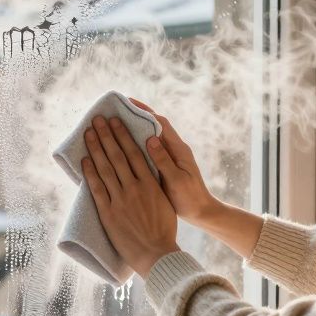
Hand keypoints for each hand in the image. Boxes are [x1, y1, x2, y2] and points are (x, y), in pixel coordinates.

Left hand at [82, 115, 180, 277]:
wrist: (157, 254)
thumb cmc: (164, 230)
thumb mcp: (164, 201)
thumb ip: (154, 184)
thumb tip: (145, 168)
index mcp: (150, 184)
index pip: (133, 153)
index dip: (122, 135)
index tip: (115, 121)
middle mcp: (134, 188)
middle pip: (117, 156)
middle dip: (106, 135)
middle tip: (98, 119)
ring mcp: (120, 200)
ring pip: (105, 168)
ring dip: (96, 148)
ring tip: (89, 133)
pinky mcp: (108, 213)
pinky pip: (97, 189)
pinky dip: (90, 173)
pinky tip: (85, 160)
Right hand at [128, 98, 218, 224]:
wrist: (200, 213)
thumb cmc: (190, 199)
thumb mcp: (177, 181)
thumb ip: (164, 161)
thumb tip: (150, 139)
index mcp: (179, 150)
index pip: (161, 123)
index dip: (145, 112)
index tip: (128, 103)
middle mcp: (174, 149)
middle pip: (154, 126)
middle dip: (136, 116)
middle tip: (116, 109)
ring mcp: (168, 157)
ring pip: (149, 137)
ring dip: (134, 128)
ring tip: (114, 122)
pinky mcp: (163, 166)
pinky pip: (147, 150)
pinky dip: (135, 144)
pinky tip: (121, 145)